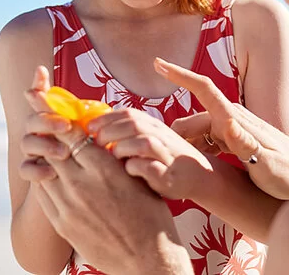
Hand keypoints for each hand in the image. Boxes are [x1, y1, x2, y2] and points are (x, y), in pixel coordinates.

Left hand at [22, 66, 192, 274]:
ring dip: (43, 158)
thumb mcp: (136, 177)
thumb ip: (114, 157)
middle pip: (52, 148)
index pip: (70, 133)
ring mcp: (68, 206)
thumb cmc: (151, 216)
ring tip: (43, 147)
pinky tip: (50, 176)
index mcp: (104, 168)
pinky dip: (45, 180)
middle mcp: (82, 184)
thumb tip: (98, 137)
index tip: (42, 98)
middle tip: (34, 116)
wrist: (147, 260)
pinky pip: (44, 194)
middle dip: (43, 131)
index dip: (54, 114)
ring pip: (44, 170)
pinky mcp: (62, 223)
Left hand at [86, 108, 213, 200]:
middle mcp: (161, 136)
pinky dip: (136, 167)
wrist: (200, 176)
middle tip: (95, 144)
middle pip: (133, 124)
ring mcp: (166, 155)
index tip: (89, 127)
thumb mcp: (149, 139)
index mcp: (153, 125)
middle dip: (110, 132)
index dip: (106, 118)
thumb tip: (94, 131)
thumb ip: (127, 133)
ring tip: (111, 158)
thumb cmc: (165, 159)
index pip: (128, 113)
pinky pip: (150, 168)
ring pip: (143, 142)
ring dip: (122, 148)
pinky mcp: (169, 176)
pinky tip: (127, 171)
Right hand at [155, 57, 288, 199]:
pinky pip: (206, 140)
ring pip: (197, 132)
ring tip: (171, 164)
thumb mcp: (268, 165)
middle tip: (156, 155)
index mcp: (236, 120)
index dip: (179, 75)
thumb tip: (227, 122)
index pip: (204, 89)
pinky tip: (193, 165)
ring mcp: (234, 128)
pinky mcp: (235, 140)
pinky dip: (195, 150)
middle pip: (192, 120)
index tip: (157, 63)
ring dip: (184, 145)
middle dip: (173, 134)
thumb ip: (246, 145)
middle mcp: (233, 119)